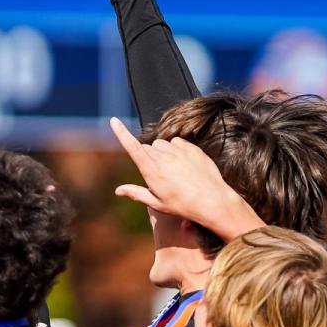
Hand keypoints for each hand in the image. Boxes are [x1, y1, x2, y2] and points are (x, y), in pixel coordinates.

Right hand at [109, 118, 262, 239]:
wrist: (212, 201)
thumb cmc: (182, 206)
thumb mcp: (157, 203)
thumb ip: (136, 193)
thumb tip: (118, 190)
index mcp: (152, 171)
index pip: (133, 147)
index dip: (121, 133)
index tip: (113, 120)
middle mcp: (164, 158)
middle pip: (147, 147)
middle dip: (147, 156)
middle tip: (158, 174)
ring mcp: (179, 151)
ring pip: (161, 143)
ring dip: (161, 152)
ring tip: (172, 169)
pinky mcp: (192, 148)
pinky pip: (177, 141)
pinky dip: (175, 149)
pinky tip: (182, 163)